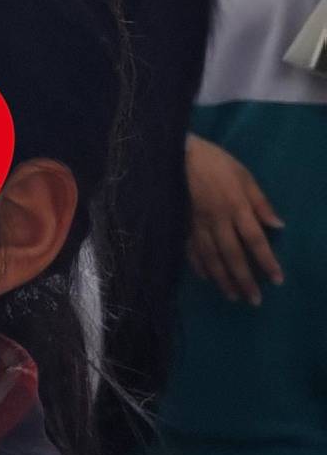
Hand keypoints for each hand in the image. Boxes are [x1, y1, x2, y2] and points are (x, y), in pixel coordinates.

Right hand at [189, 133, 283, 304]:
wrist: (176, 154)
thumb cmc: (215, 162)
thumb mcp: (244, 175)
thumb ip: (260, 202)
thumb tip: (278, 226)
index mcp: (236, 207)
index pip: (255, 240)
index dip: (266, 261)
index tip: (276, 280)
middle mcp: (217, 220)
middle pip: (232, 255)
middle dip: (244, 279)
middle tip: (254, 300)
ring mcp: (196, 224)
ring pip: (210, 256)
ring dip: (222, 278)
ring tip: (232, 296)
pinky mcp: (181, 223)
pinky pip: (190, 249)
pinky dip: (198, 265)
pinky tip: (205, 277)